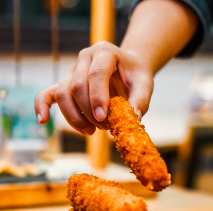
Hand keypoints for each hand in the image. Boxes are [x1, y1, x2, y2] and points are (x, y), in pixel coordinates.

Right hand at [35, 42, 152, 134]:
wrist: (127, 68)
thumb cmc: (135, 76)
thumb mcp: (144, 84)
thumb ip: (140, 100)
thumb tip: (133, 119)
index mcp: (105, 52)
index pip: (96, 74)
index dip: (97, 97)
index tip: (102, 118)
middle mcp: (85, 57)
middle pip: (76, 86)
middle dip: (88, 112)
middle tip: (105, 127)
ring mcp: (72, 70)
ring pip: (62, 94)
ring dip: (74, 117)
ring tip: (91, 132)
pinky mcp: (65, 82)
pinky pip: (48, 93)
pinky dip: (42, 106)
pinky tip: (43, 121)